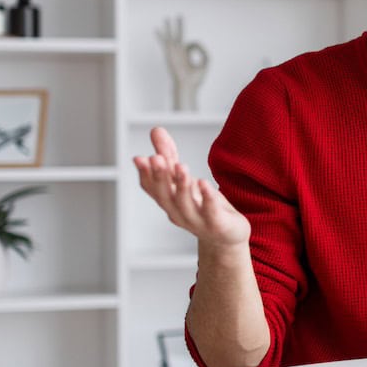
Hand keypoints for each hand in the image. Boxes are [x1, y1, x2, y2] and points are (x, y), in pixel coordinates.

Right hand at [133, 127, 249, 246]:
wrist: (227, 237)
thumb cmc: (204, 206)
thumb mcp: (185, 179)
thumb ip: (170, 155)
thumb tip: (156, 130)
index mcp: (169, 201)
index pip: (151, 188)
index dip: (145, 174)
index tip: (139, 158)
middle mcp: (178, 212)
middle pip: (165, 195)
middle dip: (160, 176)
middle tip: (156, 158)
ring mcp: (197, 221)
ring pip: (185, 204)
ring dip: (181, 185)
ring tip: (181, 166)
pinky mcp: (217, 225)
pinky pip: (210, 212)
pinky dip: (207, 198)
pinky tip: (205, 184)